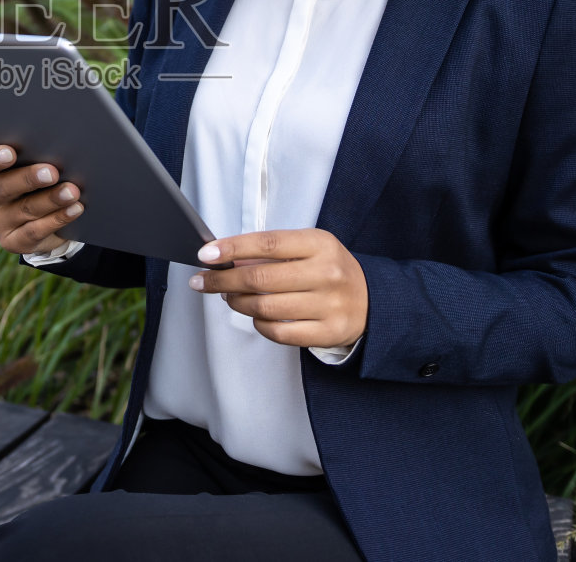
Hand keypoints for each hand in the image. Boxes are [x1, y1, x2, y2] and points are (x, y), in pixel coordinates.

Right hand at [0, 144, 82, 255]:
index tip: (11, 152)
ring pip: (25, 210)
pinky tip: (75, 208)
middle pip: (1, 188)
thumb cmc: (32, 171)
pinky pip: (35, 232)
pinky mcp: (12, 242)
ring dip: (51, 199)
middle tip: (52, 172)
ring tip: (72, 191)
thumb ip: (30, 149)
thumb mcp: (27, 160)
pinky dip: (58, 219)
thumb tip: (49, 137)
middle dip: (28, 179)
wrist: (39, 212)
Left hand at [187, 228, 367, 348]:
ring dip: (237, 302)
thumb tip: (226, 259)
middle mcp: (327, 273)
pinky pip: (278, 332)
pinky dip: (259, 324)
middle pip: (261, 279)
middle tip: (203, 281)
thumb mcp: (309, 248)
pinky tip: (255, 316)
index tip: (205, 254)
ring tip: (229, 297)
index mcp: (321, 244)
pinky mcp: (328, 332)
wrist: (371, 300)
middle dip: (223, 280)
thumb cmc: (328, 269)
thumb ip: (272, 252)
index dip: (232, 248)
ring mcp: (329, 305)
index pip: (268, 243)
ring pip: (265, 308)